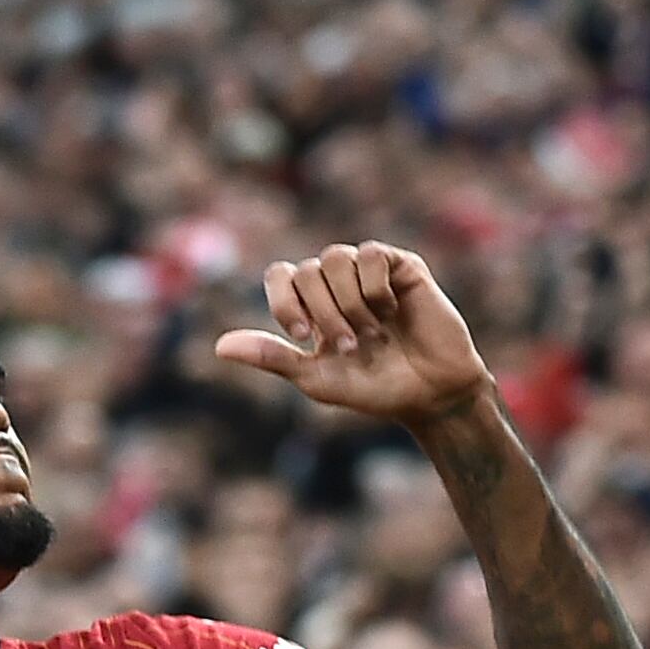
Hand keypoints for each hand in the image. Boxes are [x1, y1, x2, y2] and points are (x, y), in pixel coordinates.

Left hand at [215, 242, 493, 427]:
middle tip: (350, 346)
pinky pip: (372, 255)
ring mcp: (369, 271)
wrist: (430, 393)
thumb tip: (220, 347)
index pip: (280, 274)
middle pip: (306, 270)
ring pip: (336, 258)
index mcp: (312, 304)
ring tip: (372, 333)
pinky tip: (393, 312)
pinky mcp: (401, 266)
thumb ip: (272, 357)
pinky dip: (376, 289)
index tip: (303, 337)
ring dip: (350, 303)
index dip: (284, 301)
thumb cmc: (373, 388)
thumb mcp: (315, 378)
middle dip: (323, 313)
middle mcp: (338, 282)